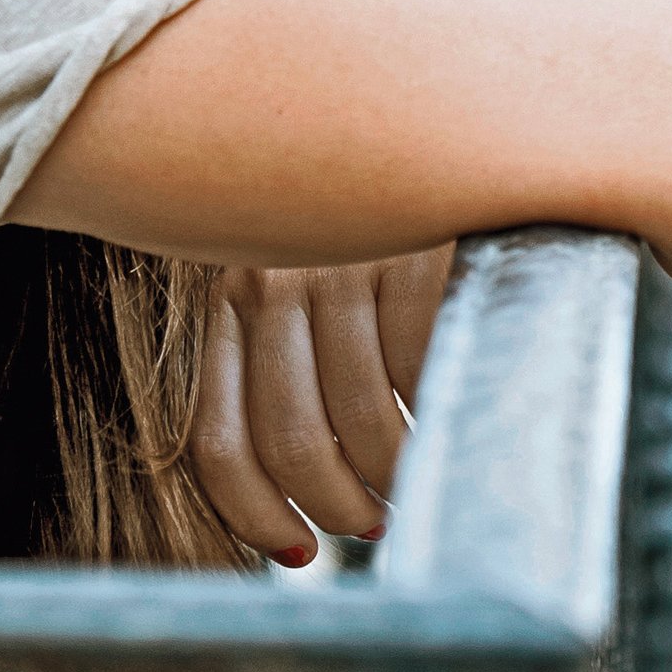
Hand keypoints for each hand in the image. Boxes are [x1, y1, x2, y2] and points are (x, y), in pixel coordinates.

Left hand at [186, 245, 452, 566]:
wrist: (430, 118)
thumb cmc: (371, 222)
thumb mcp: (305, 278)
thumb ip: (290, 361)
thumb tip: (309, 493)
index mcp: (230, 297)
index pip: (218, 441)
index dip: (254, 516)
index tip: (298, 553)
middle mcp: (270, 278)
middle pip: (290, 444)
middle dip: (337, 506)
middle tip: (373, 519)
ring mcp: (340, 264)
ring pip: (360, 423)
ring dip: (395, 474)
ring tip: (418, 475)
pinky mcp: (408, 250)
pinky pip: (421, 372)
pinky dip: (441, 410)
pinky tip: (453, 406)